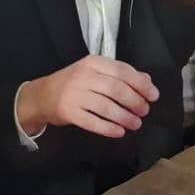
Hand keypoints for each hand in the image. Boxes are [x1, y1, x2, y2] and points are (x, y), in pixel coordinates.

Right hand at [18, 56, 159, 139]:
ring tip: (136, 124)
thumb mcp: (95, 72)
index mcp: (93, 62)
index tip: (153, 95)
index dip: (141, 84)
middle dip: (135, 102)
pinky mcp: (69, 112)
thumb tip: (147, 80)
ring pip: (107, 107)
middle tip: (144, 111)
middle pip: (117, 89)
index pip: (123, 71)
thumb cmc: (73, 83)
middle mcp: (83, 76)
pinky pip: (93, 122)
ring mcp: (75, 94)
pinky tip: (119, 132)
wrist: (41, 96)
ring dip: (125, 117)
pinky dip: (109, 128)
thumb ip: (120, 74)